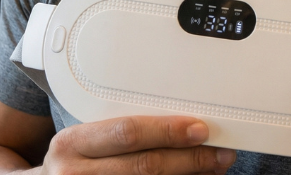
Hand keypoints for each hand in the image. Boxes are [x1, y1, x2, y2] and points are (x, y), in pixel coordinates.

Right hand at [40, 115, 235, 173]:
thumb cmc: (70, 162)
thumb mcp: (82, 140)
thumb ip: (117, 132)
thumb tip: (177, 123)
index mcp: (72, 144)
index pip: (128, 133)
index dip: (167, 131)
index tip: (200, 128)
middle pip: (144, 167)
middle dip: (189, 161)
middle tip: (221, 154)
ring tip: (214, 168)